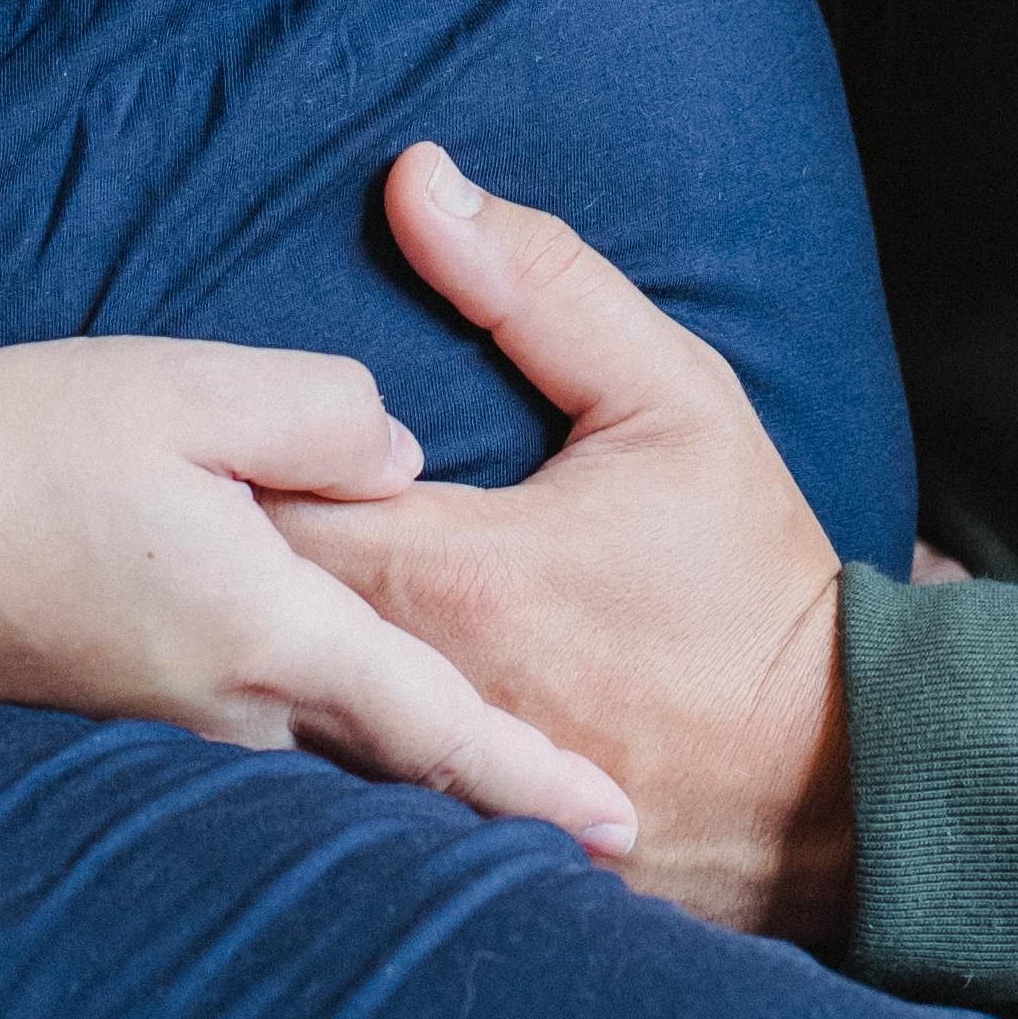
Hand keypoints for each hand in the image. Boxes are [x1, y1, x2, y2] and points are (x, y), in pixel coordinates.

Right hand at [0, 333, 639, 854]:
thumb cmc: (20, 449)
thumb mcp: (187, 389)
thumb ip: (323, 416)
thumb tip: (403, 461)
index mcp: (265, 630)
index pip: (436, 721)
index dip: (537, 777)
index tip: (623, 828)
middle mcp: (231, 711)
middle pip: (393, 764)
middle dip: (493, 800)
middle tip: (603, 840)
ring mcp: (172, 729)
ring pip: (324, 757)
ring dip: (407, 773)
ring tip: (501, 794)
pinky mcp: (125, 718)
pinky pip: (257, 740)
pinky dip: (325, 748)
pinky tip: (335, 724)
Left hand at [274, 149, 850, 939]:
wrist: (827, 770)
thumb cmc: (744, 574)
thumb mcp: (669, 396)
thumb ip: (538, 284)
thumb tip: (417, 179)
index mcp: (455, 570)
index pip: (267, 506)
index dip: (228, 464)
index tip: (211, 433)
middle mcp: (418, 683)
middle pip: (249, 609)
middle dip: (220, 551)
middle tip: (190, 503)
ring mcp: (425, 782)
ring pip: (273, 710)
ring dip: (249, 646)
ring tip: (215, 594)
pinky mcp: (444, 839)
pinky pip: (333, 786)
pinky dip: (307, 735)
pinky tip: (290, 699)